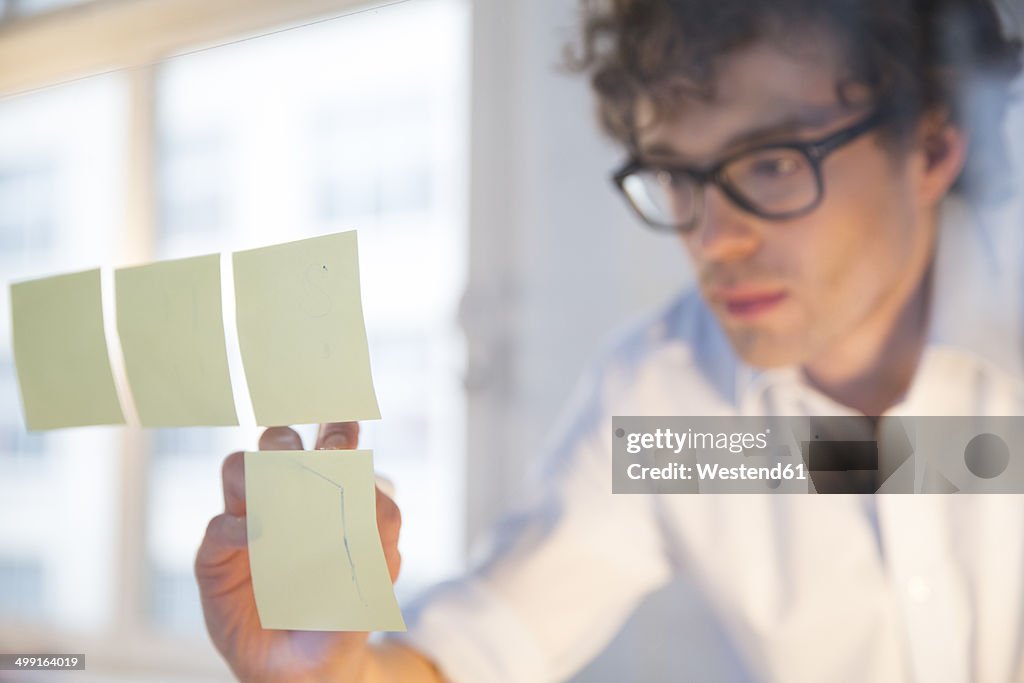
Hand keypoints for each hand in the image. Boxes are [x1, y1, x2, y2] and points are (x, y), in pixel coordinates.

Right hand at [195, 422, 402, 682]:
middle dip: (289, 439)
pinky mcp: (218, 559)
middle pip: (275, 444)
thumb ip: (378, 524)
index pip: (326, 445)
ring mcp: (247, 523)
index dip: (334, 425)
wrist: (312, 668)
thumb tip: (368, 484)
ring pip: (238, 469)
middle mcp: (281, 499)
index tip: (346, 424)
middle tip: (311, 457)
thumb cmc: (346, 610)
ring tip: (283, 495)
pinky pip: (219, 527)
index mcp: (324, 494)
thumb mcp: (376, 569)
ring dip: (260, 472)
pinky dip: (238, 526)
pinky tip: (259, 537)